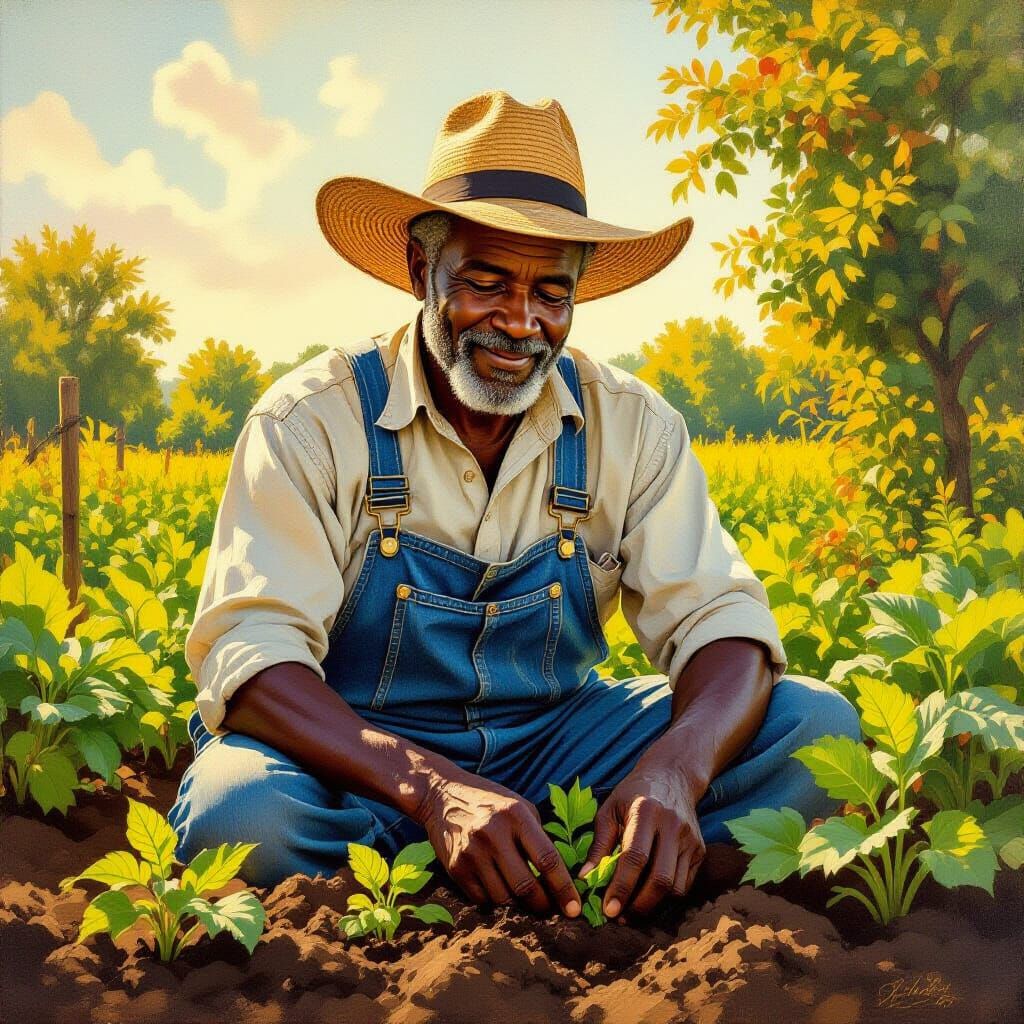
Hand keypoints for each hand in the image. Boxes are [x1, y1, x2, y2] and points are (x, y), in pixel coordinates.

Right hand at [416, 769, 580, 918]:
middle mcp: (494, 833)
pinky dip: (494, 899)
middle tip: (550, 909)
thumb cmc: (490, 802)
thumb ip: (539, 837)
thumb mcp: (520, 807)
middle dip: (543, 905)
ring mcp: (472, 851)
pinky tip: (496, 885)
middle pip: (526, 886)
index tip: (574, 909)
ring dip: (517, 904)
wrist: (442, 795)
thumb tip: (560, 876)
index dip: (564, 888)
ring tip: (521, 894)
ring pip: (504, 898)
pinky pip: (482, 899)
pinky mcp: (455, 867)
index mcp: (516, 815)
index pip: (547, 859)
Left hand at [578, 767, 705, 917]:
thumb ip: (599, 845)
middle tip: (620, 917)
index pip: (635, 857)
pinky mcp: (700, 850)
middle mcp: (673, 825)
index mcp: (646, 811)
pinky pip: (686, 884)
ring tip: (632, 909)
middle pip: (661, 879)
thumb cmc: (633, 794)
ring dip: (654, 905)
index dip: (621, 887)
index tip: (608, 910)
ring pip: (676, 887)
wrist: (672, 776)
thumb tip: (585, 879)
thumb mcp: (609, 810)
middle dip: (639, 905)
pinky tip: (650, 895)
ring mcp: (690, 839)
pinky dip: (667, 896)